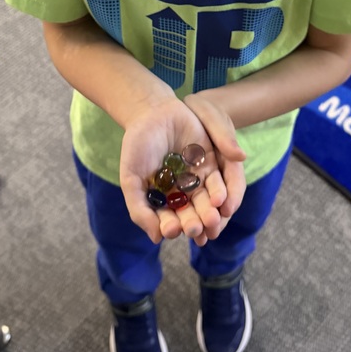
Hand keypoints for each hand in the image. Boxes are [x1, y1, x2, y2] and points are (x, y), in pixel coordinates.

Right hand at [119, 95, 245, 245]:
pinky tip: (219, 200)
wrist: (151, 112)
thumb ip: (139, 208)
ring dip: (209, 213)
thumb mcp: (130, 178)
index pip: (167, 220)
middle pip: (189, 214)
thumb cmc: (137, 146)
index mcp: (161, 200)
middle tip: (194, 228)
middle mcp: (181, 194)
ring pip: (205, 202)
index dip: (170, 226)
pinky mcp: (211, 164)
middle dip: (193, 223)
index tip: (170, 229)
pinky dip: (219, 192)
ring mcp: (196, 180)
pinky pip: (218, 182)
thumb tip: (156, 239)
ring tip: (211, 219)